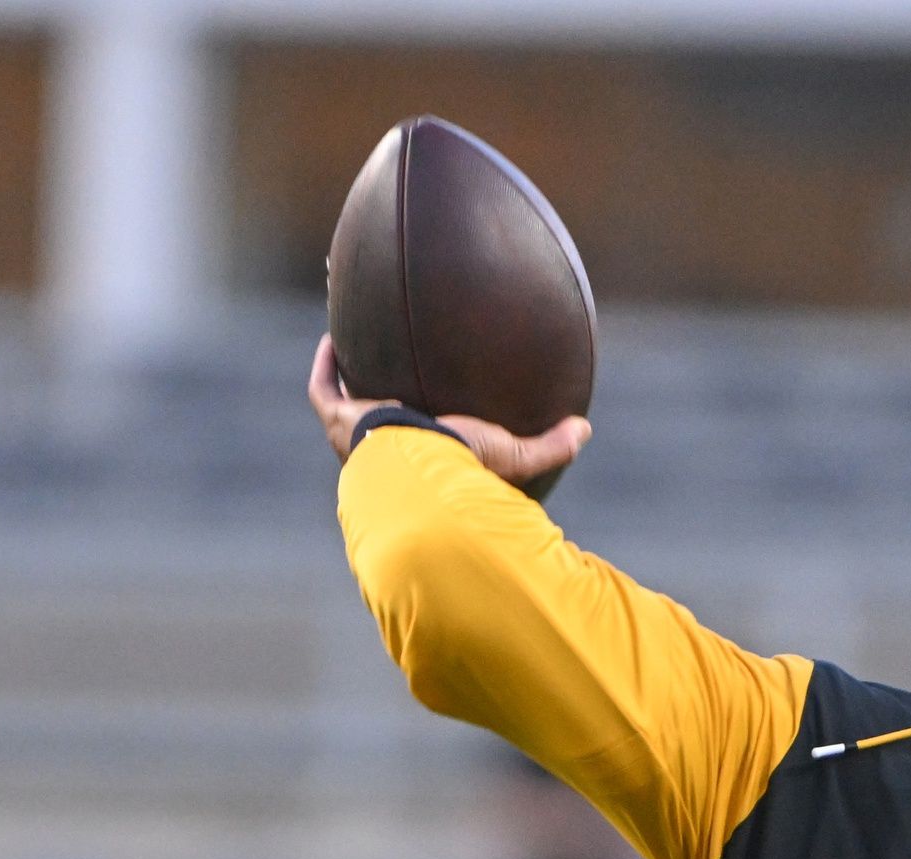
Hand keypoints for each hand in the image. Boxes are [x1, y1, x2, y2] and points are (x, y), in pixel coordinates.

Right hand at [307, 335, 590, 483]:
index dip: (429, 433)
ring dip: (352, 379)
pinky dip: (327, 367)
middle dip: (384, 404)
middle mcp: (386, 457)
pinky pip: (324, 391)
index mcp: (424, 467)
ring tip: (359, 349)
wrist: (420, 468)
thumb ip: (551, 446)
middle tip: (394, 375)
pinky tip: (333, 338)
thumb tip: (585, 429)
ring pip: (349, 405)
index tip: (437, 411)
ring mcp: (358, 438)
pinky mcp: (340, 420)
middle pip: (382, 427)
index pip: (424, 451)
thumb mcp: (514, 455)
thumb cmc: (464, 468)